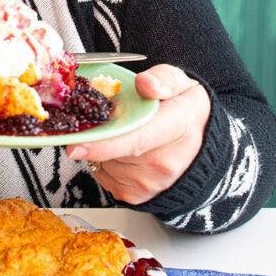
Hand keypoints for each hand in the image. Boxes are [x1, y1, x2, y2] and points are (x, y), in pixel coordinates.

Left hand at [66, 64, 210, 204]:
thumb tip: (145, 83)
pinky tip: (122, 150)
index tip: (76, 146)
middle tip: (105, 117)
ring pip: (103, 163)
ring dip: (101, 147)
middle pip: (113, 152)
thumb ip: (163, 79)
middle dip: (97, 133)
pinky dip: (104, 161)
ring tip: (123, 132)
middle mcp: (165, 161)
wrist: (199, 144)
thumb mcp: (181, 83)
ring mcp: (151, 183)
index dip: (104, 144)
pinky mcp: (137, 196)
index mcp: (177, 126)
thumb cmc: (183, 110)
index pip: (137, 139)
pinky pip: (103, 175)